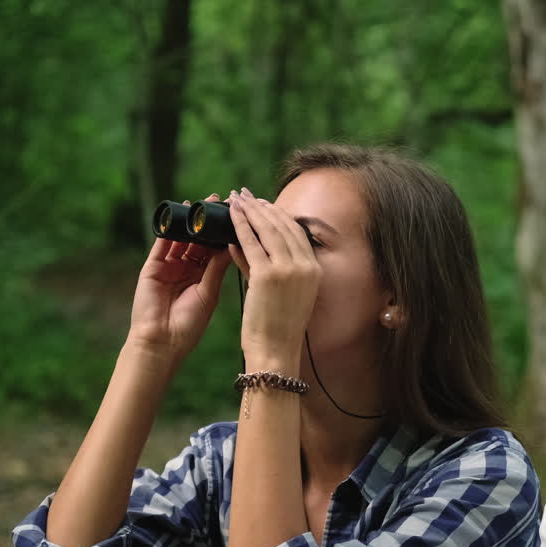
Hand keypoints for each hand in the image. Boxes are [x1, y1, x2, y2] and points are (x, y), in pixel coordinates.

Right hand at [125, 194, 233, 359]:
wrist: (162, 342)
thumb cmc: (188, 326)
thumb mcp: (208, 293)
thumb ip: (217, 268)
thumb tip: (233, 245)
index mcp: (202, 278)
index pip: (215, 251)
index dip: (224, 235)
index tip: (238, 218)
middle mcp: (185, 270)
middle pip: (198, 241)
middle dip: (209, 223)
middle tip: (221, 202)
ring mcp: (168, 267)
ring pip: (181, 239)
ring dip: (191, 222)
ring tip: (202, 204)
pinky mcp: (152, 267)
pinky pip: (161, 243)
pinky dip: (169, 228)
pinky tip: (178, 213)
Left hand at [225, 188, 320, 365]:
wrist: (276, 351)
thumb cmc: (278, 327)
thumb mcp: (285, 293)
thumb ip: (269, 266)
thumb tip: (246, 242)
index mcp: (315, 270)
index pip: (296, 233)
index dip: (278, 215)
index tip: (263, 204)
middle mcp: (305, 266)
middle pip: (282, 226)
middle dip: (262, 207)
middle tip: (246, 195)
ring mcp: (288, 269)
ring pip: (267, 229)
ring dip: (250, 210)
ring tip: (237, 199)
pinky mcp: (267, 275)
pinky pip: (250, 242)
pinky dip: (240, 226)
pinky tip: (230, 215)